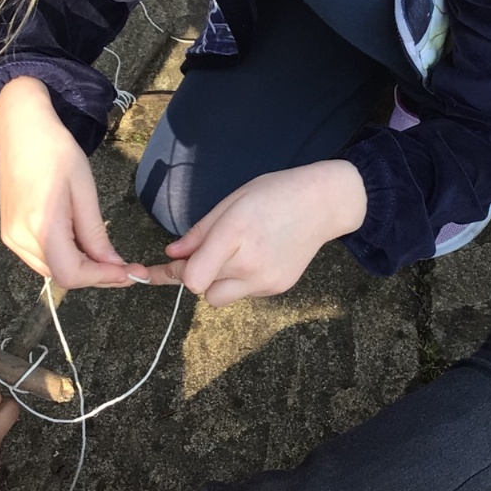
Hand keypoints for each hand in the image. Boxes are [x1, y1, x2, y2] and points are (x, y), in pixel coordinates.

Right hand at [0, 76, 148, 288]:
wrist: (21, 130)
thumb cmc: (56, 151)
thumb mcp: (84, 190)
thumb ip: (96, 234)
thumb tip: (113, 265)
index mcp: (41, 225)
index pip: (71, 274)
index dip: (102, 278)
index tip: (128, 272)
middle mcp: (20, 237)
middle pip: (62, 275)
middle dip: (96, 275)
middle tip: (126, 268)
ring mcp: (11, 237)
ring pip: (51, 269)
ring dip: (80, 268)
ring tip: (106, 255)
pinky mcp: (9, 233)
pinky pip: (40, 257)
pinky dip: (64, 257)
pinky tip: (81, 243)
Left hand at [144, 160, 367, 305]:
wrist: (322, 204)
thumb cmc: (274, 194)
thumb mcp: (231, 202)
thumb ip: (199, 232)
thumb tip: (172, 254)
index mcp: (234, 234)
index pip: (193, 277)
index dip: (175, 273)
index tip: (169, 265)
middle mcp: (250, 263)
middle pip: (202, 288)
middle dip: (196, 273)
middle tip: (205, 252)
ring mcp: (266, 280)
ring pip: (220, 297)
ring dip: (217, 281)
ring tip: (236, 254)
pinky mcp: (278, 289)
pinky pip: (243, 294)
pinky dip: (241, 281)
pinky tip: (258, 257)